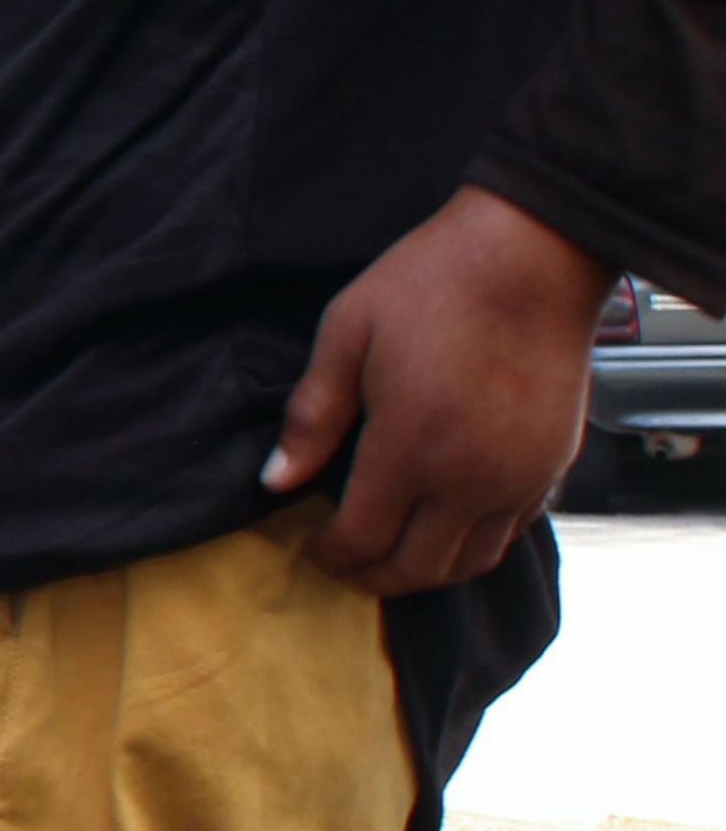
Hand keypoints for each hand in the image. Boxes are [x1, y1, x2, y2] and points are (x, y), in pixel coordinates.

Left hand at [261, 187, 610, 595]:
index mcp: (411, 450)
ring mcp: (521, 476)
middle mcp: (472, 479)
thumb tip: (275, 480)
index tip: (309, 545)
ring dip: (426, 571)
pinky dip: (476, 543)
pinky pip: (514, 531)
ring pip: (471, 562)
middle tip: (343, 563)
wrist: (534, 254)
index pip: (362, 539)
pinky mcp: (555, 464)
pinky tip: (447, 522)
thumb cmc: (432, 284)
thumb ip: (312, 416)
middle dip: (371, 576)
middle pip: (417, 569)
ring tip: (391, 552)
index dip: (328, 554)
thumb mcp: (347, 336)